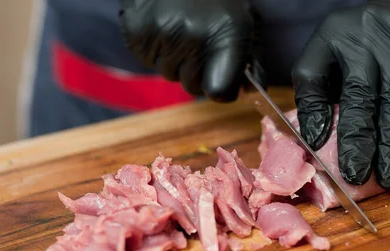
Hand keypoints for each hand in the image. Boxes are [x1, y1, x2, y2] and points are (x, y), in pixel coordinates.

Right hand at [118, 0, 264, 102]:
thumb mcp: (245, 21)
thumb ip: (251, 59)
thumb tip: (250, 91)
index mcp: (228, 33)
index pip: (220, 91)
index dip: (223, 90)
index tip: (223, 81)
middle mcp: (195, 35)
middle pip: (194, 87)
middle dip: (198, 74)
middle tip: (199, 43)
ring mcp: (163, 34)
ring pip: (170, 75)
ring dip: (176, 61)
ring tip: (180, 29)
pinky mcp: (138, 33)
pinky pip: (148, 62)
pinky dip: (156, 51)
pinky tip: (162, 26)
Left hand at [292, 0, 389, 187]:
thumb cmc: (371, 42)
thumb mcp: (338, 49)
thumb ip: (325, 87)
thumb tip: (315, 141)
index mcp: (333, 36)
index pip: (312, 74)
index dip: (312, 111)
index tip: (313, 142)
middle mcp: (366, 41)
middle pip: (359, 95)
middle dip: (356, 141)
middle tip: (353, 175)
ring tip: (384, 179)